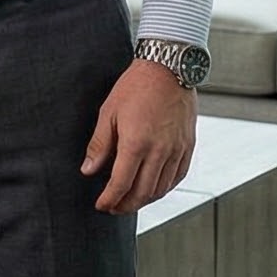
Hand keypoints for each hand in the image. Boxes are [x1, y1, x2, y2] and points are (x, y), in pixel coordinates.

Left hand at [81, 60, 197, 213]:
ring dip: (144, 200)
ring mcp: (177, 150)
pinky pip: (177, 177)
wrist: (169, 68)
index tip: (101, 205)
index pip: (121, 184)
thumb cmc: (135, 87)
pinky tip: (153, 188)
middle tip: (113, 208)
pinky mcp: (188, 146)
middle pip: (142, 193)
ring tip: (130, 200)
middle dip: (125, 205)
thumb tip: (88, 170)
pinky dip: (164, 188)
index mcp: (136, 143)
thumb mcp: (108, 113)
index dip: (109, 199)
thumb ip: (100, 145)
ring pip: (161, 188)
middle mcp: (160, 151)